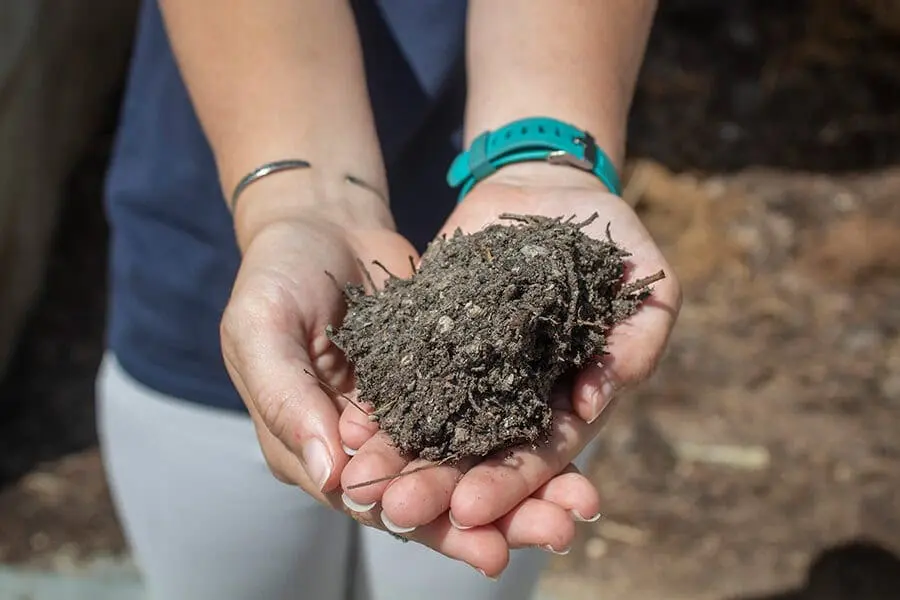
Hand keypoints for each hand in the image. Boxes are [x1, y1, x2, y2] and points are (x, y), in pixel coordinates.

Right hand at [220, 210, 599, 575]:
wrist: (321, 222)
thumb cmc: (273, 276)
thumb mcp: (260, 331)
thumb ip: (287, 401)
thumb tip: (334, 478)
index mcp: (317, 449)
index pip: (377, 505)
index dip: (432, 527)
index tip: (490, 551)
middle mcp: (368, 446)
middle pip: (436, 494)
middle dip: (499, 518)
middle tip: (560, 532)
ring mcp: (411, 413)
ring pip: (469, 460)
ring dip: (525, 484)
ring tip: (582, 501)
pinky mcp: (446, 377)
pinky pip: (489, 409)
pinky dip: (526, 428)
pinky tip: (575, 436)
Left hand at [341, 163, 680, 563]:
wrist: (546, 186)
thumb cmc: (611, 235)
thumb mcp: (646, 282)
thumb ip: (639, 340)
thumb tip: (595, 403)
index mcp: (571, 399)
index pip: (542, 455)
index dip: (511, 485)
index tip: (471, 512)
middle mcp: (516, 397)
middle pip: (479, 455)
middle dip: (440, 488)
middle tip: (399, 513)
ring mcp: (471, 371)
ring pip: (435, 428)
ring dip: (401, 460)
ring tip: (363, 485)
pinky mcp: (432, 341)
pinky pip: (405, 380)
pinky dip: (379, 406)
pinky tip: (347, 427)